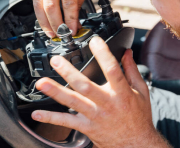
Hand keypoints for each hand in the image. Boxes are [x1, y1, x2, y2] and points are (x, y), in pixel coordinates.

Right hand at [28, 0, 93, 36]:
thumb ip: (79, 0)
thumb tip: (74, 20)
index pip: (68, 2)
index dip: (70, 20)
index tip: (72, 31)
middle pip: (50, 6)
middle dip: (56, 25)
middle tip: (61, 35)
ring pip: (39, 5)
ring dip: (45, 22)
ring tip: (51, 33)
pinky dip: (39, 12)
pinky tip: (44, 21)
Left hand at [31, 37, 168, 147]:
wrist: (136, 145)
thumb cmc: (139, 118)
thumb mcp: (141, 92)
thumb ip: (132, 70)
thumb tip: (127, 52)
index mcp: (122, 93)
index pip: (113, 71)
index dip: (103, 55)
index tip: (94, 41)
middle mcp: (107, 104)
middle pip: (86, 87)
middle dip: (69, 73)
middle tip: (56, 61)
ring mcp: (96, 117)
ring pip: (73, 103)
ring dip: (56, 92)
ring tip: (42, 83)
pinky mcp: (87, 128)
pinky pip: (67, 122)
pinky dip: (51, 118)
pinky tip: (38, 113)